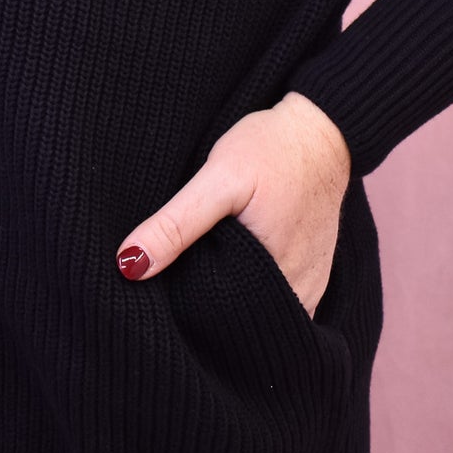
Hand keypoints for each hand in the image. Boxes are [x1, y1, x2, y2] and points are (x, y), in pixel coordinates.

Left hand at [114, 93, 350, 314]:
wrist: (323, 129)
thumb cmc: (271, 149)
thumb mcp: (218, 179)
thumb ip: (176, 224)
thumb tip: (129, 265)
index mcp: (275, 282)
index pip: (218, 324)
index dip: (186, 311)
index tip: (163, 291)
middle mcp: (300, 296)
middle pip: (238, 321)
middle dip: (206, 308)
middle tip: (178, 275)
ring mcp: (310, 287)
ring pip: (258, 311)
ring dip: (231, 297)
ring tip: (204, 266)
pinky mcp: (314, 274)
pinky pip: (278, 298)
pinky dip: (253, 287)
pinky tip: (233, 261)